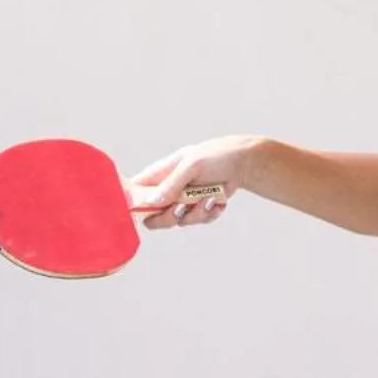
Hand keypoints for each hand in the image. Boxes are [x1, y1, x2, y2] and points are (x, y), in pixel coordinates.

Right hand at [126, 136, 260, 229]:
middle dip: (168, 217)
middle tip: (182, 208)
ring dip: (196, 213)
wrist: (243, 163)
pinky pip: (197, 221)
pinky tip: (217, 201)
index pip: (135, 193)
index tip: (147, 210)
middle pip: (153, 217)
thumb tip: (152, 201)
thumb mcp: (193, 165)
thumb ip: (172, 183)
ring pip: (178, 221)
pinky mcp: (197, 209)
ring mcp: (182, 201)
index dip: (134, 205)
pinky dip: (209, 213)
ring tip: (209, 197)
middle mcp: (167, 190)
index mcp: (159, 175)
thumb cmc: (215, 156)